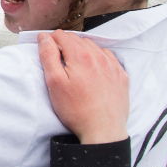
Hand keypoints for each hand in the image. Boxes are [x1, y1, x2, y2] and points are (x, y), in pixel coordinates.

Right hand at [38, 30, 127, 144]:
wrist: (103, 130)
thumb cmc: (76, 110)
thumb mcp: (54, 82)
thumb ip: (48, 56)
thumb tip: (45, 38)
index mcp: (81, 55)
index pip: (62, 36)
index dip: (52, 41)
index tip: (49, 52)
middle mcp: (99, 56)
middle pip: (79, 40)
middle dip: (67, 46)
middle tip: (60, 63)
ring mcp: (113, 66)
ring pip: (94, 48)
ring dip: (83, 52)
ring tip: (76, 68)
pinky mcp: (121, 76)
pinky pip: (109, 59)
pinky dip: (98, 60)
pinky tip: (93, 72)